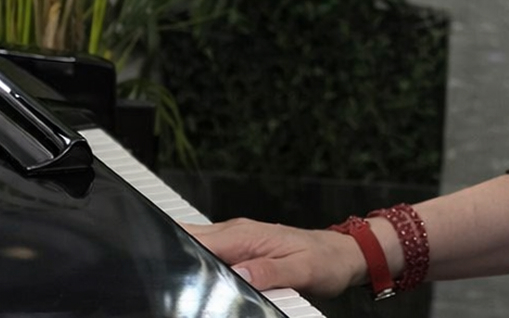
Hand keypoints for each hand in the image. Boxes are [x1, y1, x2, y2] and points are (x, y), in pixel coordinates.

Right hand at [183, 217, 365, 297]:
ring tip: (180, 275)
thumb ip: (270, 272)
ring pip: (199, 242)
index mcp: (247, 235)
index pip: (201, 240)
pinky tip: (199, 272)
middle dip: (176, 251)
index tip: (169, 265)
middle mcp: (238, 232)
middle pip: (192, 237)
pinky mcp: (241, 247)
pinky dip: (200, 258)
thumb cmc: (324, 261)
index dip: (181, 251)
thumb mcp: (302, 270)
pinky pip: (212, 250)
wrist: (341, 253)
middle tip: (167, 273)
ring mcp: (238, 238)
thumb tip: (241, 275)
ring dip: (188, 255)